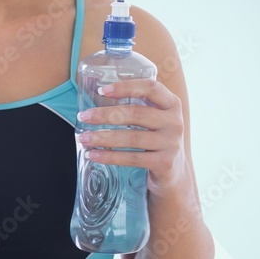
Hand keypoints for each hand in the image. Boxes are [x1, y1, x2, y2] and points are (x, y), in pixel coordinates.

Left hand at [76, 79, 187, 194]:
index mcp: (172, 104)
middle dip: (106, 114)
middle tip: (84, 117)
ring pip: (132, 137)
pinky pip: (133, 158)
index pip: (151, 88)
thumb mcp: (155, 118)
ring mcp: (171, 143)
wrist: (174, 172)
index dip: (126, 87)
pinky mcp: (165, 163)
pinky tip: (94, 155)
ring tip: (84, 138)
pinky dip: (110, 157)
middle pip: (136, 113)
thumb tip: (97, 99)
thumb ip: (137, 106)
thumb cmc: (156, 139)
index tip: (102, 91)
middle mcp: (175, 121)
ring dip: (104, 138)